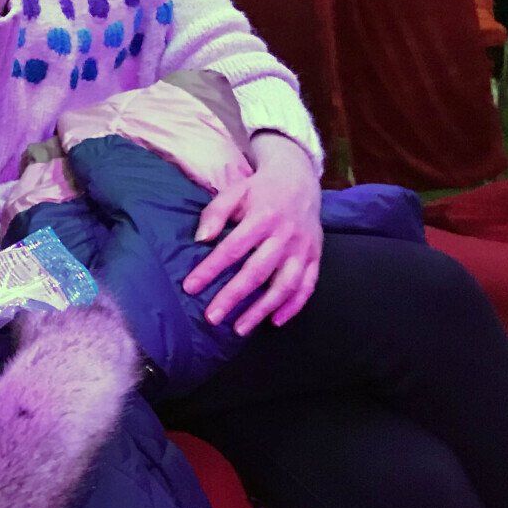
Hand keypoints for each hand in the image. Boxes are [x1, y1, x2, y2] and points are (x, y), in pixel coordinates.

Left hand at [182, 135, 322, 333]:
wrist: (299, 179)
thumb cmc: (259, 190)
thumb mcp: (234, 192)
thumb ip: (215, 213)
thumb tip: (201, 239)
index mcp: (263, 217)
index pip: (232, 248)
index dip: (211, 269)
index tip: (190, 287)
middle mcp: (285, 236)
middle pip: (257, 272)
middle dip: (233, 297)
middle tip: (212, 317)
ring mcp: (303, 249)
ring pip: (284, 285)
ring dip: (262, 309)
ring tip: (239, 328)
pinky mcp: (316, 257)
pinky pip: (308, 286)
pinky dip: (293, 306)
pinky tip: (275, 321)